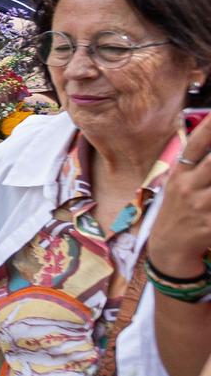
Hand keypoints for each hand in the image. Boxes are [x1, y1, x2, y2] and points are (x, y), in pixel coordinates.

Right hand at [150, 111, 210, 275]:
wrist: (169, 248)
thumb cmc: (179, 210)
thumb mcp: (178, 184)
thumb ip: (195, 163)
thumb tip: (210, 138)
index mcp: (180, 175)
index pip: (196, 144)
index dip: (209, 126)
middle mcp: (188, 188)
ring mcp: (199, 207)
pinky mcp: (210, 226)